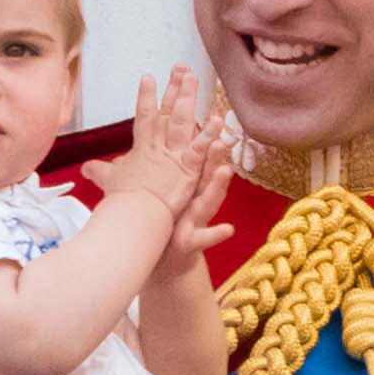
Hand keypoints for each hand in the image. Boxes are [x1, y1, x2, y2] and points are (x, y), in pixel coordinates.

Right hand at [83, 65, 205, 221]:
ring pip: (182, 123)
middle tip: (182, 67)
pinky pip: (199, 151)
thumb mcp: (110, 182)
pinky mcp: (187, 171)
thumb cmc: (122, 202)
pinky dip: (207, 136)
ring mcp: (174, 158)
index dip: (146, 97)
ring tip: (195, 79)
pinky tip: (216, 121)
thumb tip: (87, 169)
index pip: (144, 117)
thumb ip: (101, 172)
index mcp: (143, 149)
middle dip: (174, 89)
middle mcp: (159, 149)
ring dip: (189, 100)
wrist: (133, 217)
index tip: (149, 77)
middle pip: (167, 113)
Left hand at [155, 131, 233, 279]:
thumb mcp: (158, 189)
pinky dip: (217, 234)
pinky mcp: (193, 239)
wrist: (166, 257)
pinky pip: (206, 236)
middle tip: (219, 137)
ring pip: (210, 198)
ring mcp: (197, 218)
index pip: (194, 157)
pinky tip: (228, 229)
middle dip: (213, 155)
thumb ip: (153, 165)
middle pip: (206, 172)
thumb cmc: (163, 221)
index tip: (207, 116)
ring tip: (225, 170)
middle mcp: (196, 197)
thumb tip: (145, 135)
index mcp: (186, 185)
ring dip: (218, 186)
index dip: (200, 137)